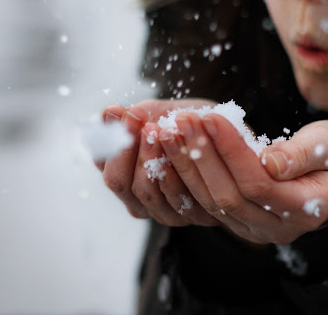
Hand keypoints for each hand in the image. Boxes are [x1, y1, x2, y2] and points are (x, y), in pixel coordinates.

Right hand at [96, 98, 220, 226]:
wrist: (223, 134)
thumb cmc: (184, 124)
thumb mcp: (155, 114)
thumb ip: (130, 117)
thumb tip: (109, 112)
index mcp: (121, 172)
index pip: (104, 162)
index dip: (113, 139)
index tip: (128, 114)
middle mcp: (137, 197)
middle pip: (119, 182)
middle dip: (130, 150)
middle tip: (145, 126)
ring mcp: (163, 211)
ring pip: (146, 193)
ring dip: (153, 160)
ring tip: (163, 133)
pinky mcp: (192, 216)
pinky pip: (179, 202)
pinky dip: (178, 177)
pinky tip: (183, 155)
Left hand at [157, 112, 327, 243]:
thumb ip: (304, 154)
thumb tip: (270, 161)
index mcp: (304, 210)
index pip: (257, 183)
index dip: (231, 151)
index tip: (209, 116)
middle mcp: (277, 229)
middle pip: (227, 196)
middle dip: (200, 156)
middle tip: (180, 121)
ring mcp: (255, 229)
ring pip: (211, 202)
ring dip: (187, 165)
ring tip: (169, 130)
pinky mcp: (239, 221)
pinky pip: (207, 203)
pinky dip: (188, 175)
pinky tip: (174, 148)